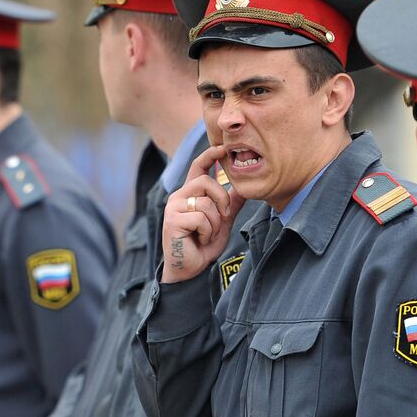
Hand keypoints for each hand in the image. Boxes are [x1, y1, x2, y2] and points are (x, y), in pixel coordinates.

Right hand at [161, 144, 247, 283]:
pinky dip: (207, 231)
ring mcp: (173, 208)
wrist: (189, 268)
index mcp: (190, 194)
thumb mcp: (222, 222)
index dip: (210, 155)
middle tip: (223, 217)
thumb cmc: (202, 245)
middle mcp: (179, 197)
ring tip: (207, 234)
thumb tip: (244, 188)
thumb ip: (230, 205)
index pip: (198, 167)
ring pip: (205, 203)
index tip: (223, 147)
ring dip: (214, 223)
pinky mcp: (172, 220)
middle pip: (205, 181)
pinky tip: (199, 239)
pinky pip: (200, 218)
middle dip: (221, 199)